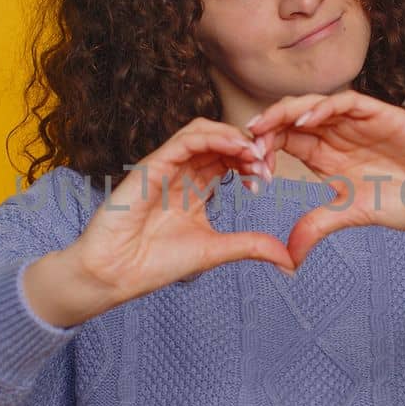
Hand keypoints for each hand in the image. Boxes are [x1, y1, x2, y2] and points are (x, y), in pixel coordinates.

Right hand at [67, 117, 297, 304]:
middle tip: (267, 164)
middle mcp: (179, 172)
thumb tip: (288, 259)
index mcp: (193, 188)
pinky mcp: (152, 165)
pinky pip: (185, 139)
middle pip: (219, 141)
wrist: (115, 274)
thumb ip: (250, 246)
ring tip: (255, 155)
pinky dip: (214, 138)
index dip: (251, 162)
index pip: (227, 160)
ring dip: (233, 138)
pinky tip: (236, 150)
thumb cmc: (155, 263)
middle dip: (247, 147)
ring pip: (203, 131)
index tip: (269, 178)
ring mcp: (165, 165)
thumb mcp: (215, 250)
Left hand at [245, 89, 404, 265]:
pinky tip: (305, 120)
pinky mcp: (382, 114)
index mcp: (328, 156)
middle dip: (267, 125)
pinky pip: (347, 102)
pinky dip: (324, 106)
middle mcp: (339, 134)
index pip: (286, 141)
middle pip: (294, 118)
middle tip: (245, 139)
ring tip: (266, 125)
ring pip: (315, 104)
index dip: (264, 147)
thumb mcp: (353, 215)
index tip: (246, 164)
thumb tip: (288, 257)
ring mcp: (360, 122)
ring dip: (288, 112)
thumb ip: (319, 225)